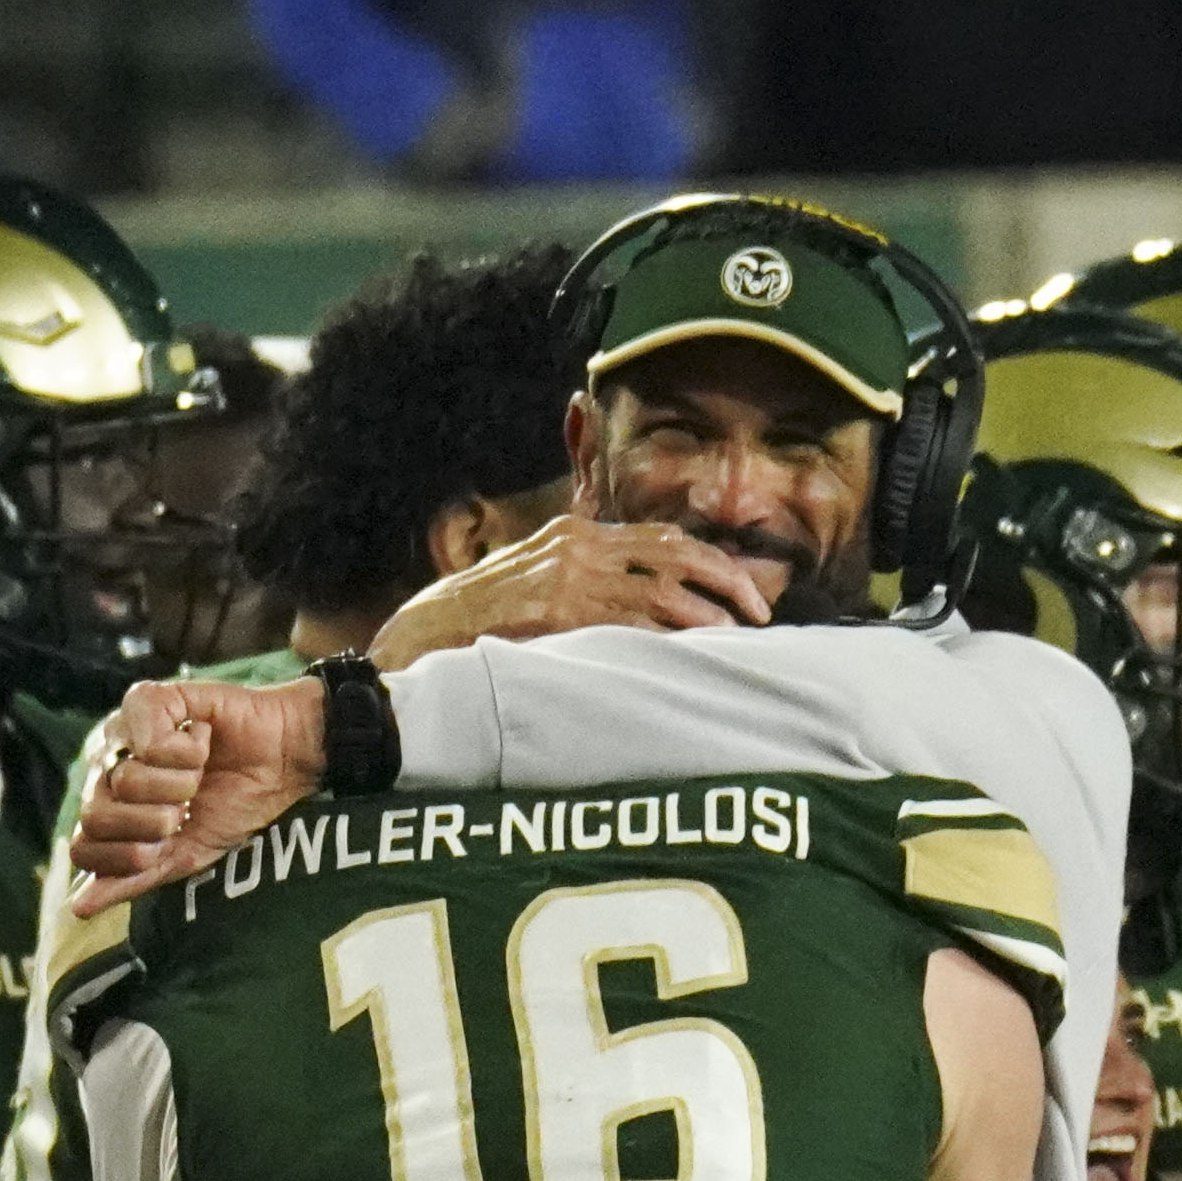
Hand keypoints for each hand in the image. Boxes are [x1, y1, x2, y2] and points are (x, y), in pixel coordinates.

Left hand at [67, 677, 326, 917]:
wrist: (283, 763)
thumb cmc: (234, 803)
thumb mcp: (185, 854)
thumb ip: (133, 878)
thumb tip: (79, 908)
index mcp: (107, 803)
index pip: (84, 844)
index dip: (130, 854)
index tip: (169, 841)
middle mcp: (105, 763)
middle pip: (98, 815)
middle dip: (156, 822)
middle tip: (187, 805)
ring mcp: (123, 729)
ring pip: (127, 779)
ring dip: (180, 784)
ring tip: (200, 769)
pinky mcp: (151, 698)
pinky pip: (149, 739)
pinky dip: (187, 750)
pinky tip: (203, 739)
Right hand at [367, 516, 771, 670]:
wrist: (423, 634)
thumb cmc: (480, 617)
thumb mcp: (533, 576)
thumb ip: (584, 577)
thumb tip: (644, 598)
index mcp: (574, 530)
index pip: (660, 536)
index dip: (710, 561)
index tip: (742, 589)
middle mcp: (577, 545)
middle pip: (673, 551)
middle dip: (725, 579)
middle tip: (758, 612)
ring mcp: (568, 577)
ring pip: (661, 586)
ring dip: (705, 612)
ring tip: (734, 636)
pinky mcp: (559, 612)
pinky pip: (631, 620)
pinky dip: (669, 634)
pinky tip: (694, 650)